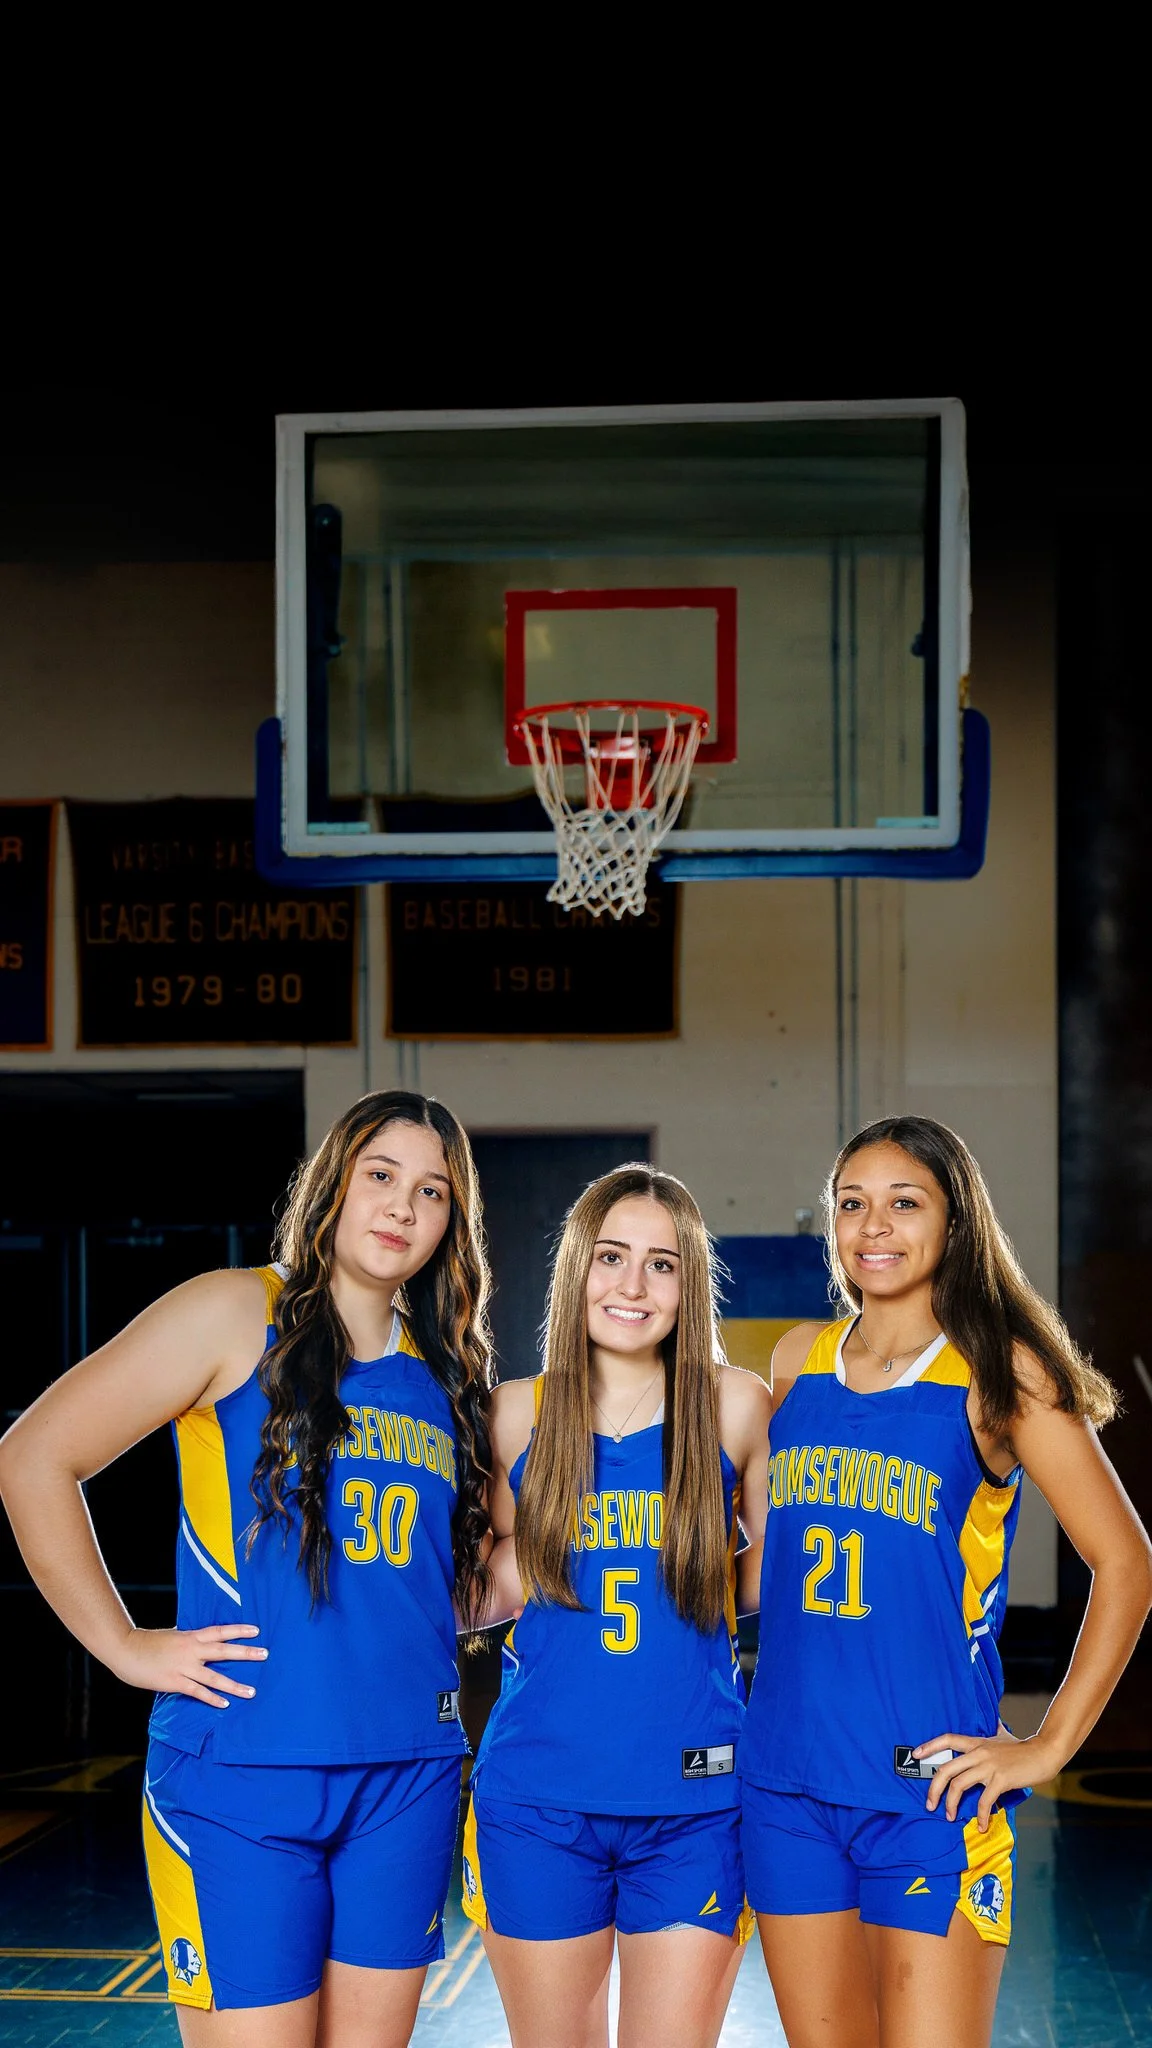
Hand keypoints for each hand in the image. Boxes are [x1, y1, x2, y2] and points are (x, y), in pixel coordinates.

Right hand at [113, 1624, 267, 1707]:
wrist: (126, 1650)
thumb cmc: (148, 1642)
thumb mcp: (172, 1635)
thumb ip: (187, 1638)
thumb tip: (199, 1638)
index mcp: (191, 1636)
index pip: (220, 1631)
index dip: (238, 1630)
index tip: (256, 1630)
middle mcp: (191, 1650)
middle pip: (223, 1651)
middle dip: (245, 1653)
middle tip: (265, 1654)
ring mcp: (184, 1667)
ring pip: (214, 1677)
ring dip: (234, 1684)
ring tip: (251, 1691)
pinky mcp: (175, 1682)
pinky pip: (198, 1692)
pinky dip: (212, 1698)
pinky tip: (225, 1704)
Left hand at [917, 1729, 1056, 1829]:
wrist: (1044, 1753)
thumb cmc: (1023, 1747)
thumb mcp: (1003, 1734)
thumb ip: (994, 1730)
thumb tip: (994, 1721)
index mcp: (977, 1742)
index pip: (947, 1739)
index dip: (930, 1746)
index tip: (916, 1755)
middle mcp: (979, 1753)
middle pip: (946, 1769)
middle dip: (933, 1788)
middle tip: (929, 1804)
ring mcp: (989, 1766)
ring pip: (959, 1785)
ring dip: (951, 1804)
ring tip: (949, 1816)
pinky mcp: (1001, 1780)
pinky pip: (984, 1800)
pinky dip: (981, 1816)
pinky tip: (981, 1826)